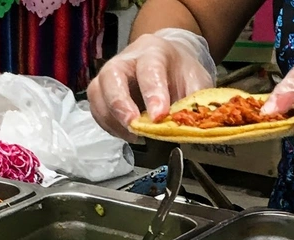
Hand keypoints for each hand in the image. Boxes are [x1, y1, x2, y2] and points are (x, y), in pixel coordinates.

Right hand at [87, 28, 216, 140]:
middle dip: (120, 104)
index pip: (149, 68)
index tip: (159, 116)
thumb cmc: (180, 73)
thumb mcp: (197, 82)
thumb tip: (189, 129)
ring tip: (133, 135)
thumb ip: (193, 103)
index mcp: (154, 51)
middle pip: (112, 75)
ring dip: (112, 119)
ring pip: (98, 92)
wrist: (168, 64)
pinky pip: (96, 109)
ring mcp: (110, 74)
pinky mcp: (102, 91)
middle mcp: (126, 59)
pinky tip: (127, 134)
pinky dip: (109, 126)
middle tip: (133, 125)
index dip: (152, 93)